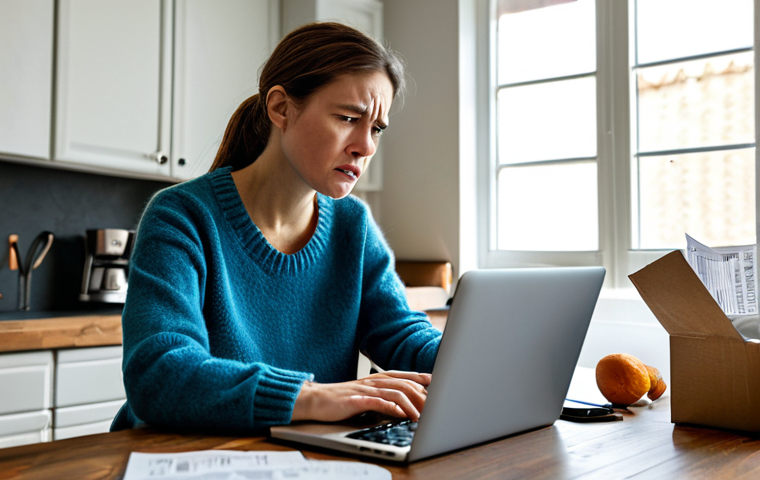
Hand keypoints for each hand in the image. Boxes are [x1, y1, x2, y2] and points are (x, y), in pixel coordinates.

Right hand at [291, 371, 431, 422]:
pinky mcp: (356, 400)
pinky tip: (401, 414)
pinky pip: (377, 402)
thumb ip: (382, 395)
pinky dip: (391, 408)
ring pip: (394, 392)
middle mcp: (373, 381)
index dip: (421, 378)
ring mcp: (365, 390)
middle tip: (435, 406)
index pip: (404, 375)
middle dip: (421, 395)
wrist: (315, 400)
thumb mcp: (365, 394)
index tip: (436, 382)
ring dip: (410, 404)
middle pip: (404, 384)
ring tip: (422, 416)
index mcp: (376, 378)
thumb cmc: (341, 399)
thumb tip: (403, 404)